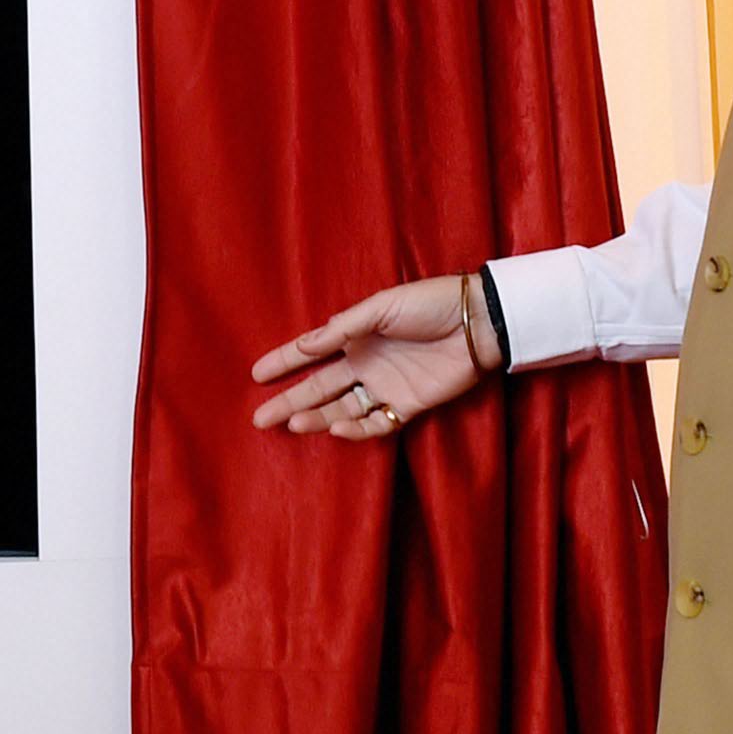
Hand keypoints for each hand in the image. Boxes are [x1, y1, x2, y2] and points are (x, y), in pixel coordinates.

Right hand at [248, 275, 494, 439]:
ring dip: (316, 417)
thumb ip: (342, 329)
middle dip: (289, 401)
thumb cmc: (429, 304)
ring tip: (292, 423)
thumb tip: (304, 346)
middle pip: (319, 388)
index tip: (255, 375)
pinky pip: (374, 423)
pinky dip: (354, 429)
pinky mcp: (407, 406)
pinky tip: (336, 427)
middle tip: (260, 418)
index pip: (311, 353)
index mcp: (356, 336)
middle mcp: (365, 364)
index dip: (284, 363)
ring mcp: (385, 387)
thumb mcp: (381, 307)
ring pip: (341, 409)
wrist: (476, 323)